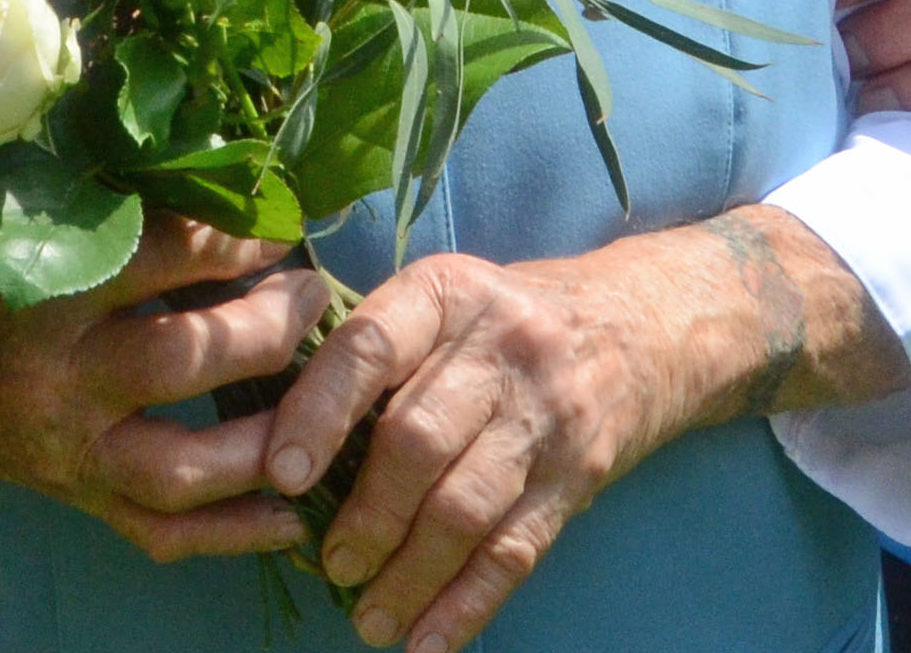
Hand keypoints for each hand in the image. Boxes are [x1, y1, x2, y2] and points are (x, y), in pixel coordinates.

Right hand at [0, 214, 320, 561]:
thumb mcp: (24, 226)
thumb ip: (111, 208)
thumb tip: (225, 169)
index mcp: (40, 290)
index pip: (155, 257)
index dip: (231, 235)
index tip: (280, 219)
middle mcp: (52, 378)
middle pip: (181, 360)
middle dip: (265, 326)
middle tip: (310, 294)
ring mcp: (64, 452)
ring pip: (180, 467)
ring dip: (265, 436)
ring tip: (321, 396)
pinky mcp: (73, 500)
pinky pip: (161, 534)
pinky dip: (234, 533)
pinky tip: (295, 513)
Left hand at [260, 250, 666, 652]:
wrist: (642, 322)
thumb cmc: (506, 318)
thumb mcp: (446, 297)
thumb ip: (371, 349)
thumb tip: (268, 438)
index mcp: (447, 292)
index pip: (369, 347)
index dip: (319, 412)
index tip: (282, 473)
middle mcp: (500, 345)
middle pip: (418, 440)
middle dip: (366, 515)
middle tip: (332, 563)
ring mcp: (546, 414)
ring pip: (464, 507)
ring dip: (409, 574)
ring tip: (367, 618)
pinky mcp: (579, 474)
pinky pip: (516, 550)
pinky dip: (468, 605)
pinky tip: (428, 643)